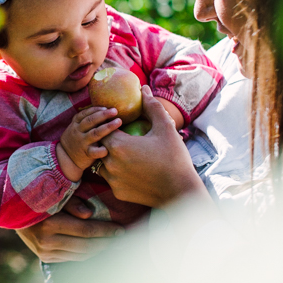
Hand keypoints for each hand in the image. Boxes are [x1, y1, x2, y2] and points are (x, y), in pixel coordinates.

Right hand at [16, 197, 124, 262]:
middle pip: (86, 246)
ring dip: (99, 249)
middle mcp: (46, 241)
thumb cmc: (39, 194)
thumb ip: (72, 201)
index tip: (121, 229)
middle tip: (122, 238)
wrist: (12, 209)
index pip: (86, 230)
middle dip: (107, 242)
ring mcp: (45, 252)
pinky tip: (96, 246)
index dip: (106, 231)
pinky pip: (72, 257)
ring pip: (80, 254)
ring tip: (112, 243)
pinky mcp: (45, 257)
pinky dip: (86, 253)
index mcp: (50, 223)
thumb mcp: (55, 192)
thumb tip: (90, 213)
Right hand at [57, 106, 121, 178]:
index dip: (96, 110)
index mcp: (76, 124)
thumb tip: (103, 110)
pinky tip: (109, 148)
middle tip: (115, 111)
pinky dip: (102, 150)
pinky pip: (94, 151)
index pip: (85, 114)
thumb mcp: (76, 128)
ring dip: (108, 127)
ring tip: (118, 121)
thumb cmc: (76, 140)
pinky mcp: (86, 153)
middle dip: (103, 115)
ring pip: (95, 133)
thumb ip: (85, 120)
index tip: (106, 107)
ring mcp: (82, 142)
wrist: (65, 158)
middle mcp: (78, 131)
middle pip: (91, 121)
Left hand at [100, 85, 208, 207]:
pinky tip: (131, 169)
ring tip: (126, 153)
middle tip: (124, 138)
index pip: (103, 129)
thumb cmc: (174, 158)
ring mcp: (112, 180)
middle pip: (101, 145)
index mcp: (118, 145)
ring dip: (110, 157)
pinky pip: (111, 179)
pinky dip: (117, 172)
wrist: (181, 193)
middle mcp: (109, 163)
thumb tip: (144, 89)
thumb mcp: (165, 128)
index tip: (121, 124)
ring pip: (102, 163)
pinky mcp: (117, 193)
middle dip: (109, 140)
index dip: (110, 125)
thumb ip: (152, 107)